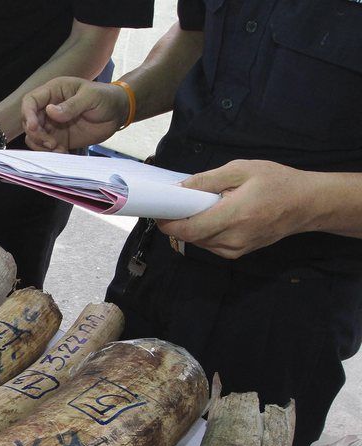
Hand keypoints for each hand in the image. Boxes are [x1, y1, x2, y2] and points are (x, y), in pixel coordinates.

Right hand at [20, 77, 128, 151]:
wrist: (117, 113)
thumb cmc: (106, 98)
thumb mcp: (91, 97)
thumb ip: (72, 105)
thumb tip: (50, 111)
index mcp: (54, 91)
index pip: (31, 101)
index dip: (28, 114)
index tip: (35, 127)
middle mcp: (49, 108)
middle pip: (29, 122)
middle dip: (36, 135)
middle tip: (51, 143)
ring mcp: (52, 124)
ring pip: (34, 136)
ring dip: (41, 146)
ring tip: (58, 149)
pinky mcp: (58, 138)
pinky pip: (45, 147)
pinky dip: (50, 152)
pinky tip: (63, 152)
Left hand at [158, 161, 314, 258]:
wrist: (306, 204)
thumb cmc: (276, 182)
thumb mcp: (241, 170)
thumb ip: (207, 180)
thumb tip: (178, 188)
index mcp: (235, 216)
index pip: (189, 229)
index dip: (168, 222)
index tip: (159, 210)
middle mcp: (233, 239)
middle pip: (190, 237)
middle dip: (177, 222)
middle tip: (175, 203)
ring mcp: (236, 250)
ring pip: (198, 242)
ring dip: (191, 227)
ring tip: (200, 207)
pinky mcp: (237, 254)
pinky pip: (210, 245)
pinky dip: (204, 232)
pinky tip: (212, 217)